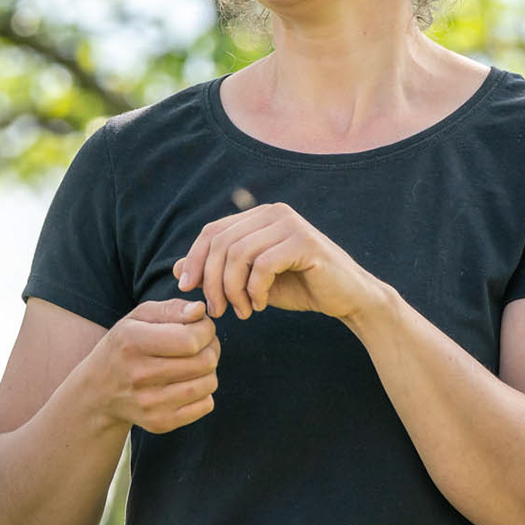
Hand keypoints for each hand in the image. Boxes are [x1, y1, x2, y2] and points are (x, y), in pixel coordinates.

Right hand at [82, 298, 220, 433]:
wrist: (98, 393)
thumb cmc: (123, 347)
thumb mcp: (137, 318)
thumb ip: (171, 308)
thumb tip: (200, 311)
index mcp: (132, 342)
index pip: (191, 339)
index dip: (206, 329)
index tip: (201, 327)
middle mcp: (139, 375)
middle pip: (204, 361)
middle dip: (211, 347)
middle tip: (202, 344)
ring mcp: (150, 403)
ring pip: (209, 383)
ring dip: (209, 370)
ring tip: (194, 363)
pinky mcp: (160, 422)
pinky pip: (206, 405)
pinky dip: (204, 392)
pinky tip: (187, 383)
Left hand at [173, 201, 374, 321]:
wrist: (347, 298)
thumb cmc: (299, 287)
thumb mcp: (250, 281)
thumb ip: (218, 272)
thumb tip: (176, 268)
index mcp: (258, 216)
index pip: (212, 231)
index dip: (194, 259)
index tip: (187, 288)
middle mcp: (273, 212)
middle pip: (221, 243)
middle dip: (211, 281)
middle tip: (218, 310)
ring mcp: (290, 224)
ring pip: (239, 254)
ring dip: (233, 290)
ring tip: (242, 311)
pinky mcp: (305, 242)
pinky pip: (262, 265)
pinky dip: (254, 290)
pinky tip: (259, 306)